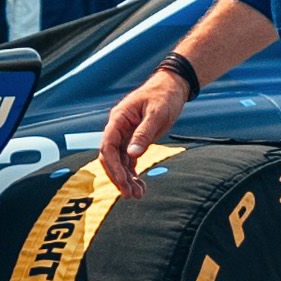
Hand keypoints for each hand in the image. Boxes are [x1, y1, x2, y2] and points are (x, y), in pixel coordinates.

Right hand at [90, 62, 195, 182]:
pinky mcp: (134, 139)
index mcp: (118, 119)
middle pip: (110, 157)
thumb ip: (144, 134)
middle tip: (130, 194)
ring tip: (138, 194)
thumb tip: (132, 155)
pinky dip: (132, 173)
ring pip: (120, 161)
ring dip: (126, 178)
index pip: (107, 146)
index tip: (123, 181)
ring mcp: (125, 135)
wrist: (173, 86)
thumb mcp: (156, 114)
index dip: (113, 166)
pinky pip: (129, 160)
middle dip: (118, 177)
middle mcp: (118, 128)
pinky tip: (139, 185)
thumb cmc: (164, 95)